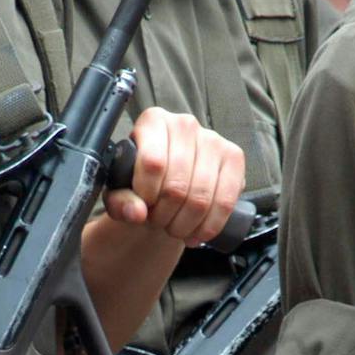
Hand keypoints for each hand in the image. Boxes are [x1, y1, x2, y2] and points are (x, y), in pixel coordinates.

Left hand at [102, 108, 243, 247]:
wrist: (167, 185)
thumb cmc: (142, 183)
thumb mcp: (119, 192)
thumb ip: (120, 202)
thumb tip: (137, 212)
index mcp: (153, 121)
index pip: (153, 163)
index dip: (147, 195)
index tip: (143, 206)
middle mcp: (185, 124)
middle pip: (177, 185)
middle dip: (164, 215)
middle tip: (157, 221)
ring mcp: (214, 140)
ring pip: (200, 198)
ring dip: (184, 224)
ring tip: (174, 227)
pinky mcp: (234, 158)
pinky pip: (225, 202)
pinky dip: (208, 226)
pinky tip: (195, 232)